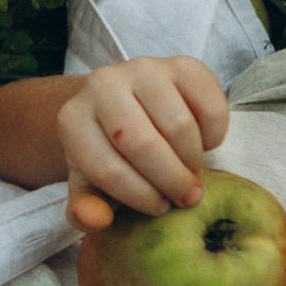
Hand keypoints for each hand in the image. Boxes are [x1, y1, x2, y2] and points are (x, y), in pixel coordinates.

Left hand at [56, 55, 229, 228]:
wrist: (120, 103)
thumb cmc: (107, 151)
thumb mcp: (90, 183)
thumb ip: (85, 207)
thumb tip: (95, 221)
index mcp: (72, 119)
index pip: (106, 168)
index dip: (139, 196)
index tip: (157, 208)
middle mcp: (102, 85)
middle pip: (143, 144)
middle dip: (170, 180)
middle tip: (185, 198)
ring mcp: (143, 69)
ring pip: (179, 126)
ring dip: (193, 160)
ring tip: (190, 173)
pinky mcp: (182, 64)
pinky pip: (211, 106)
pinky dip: (214, 135)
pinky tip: (202, 144)